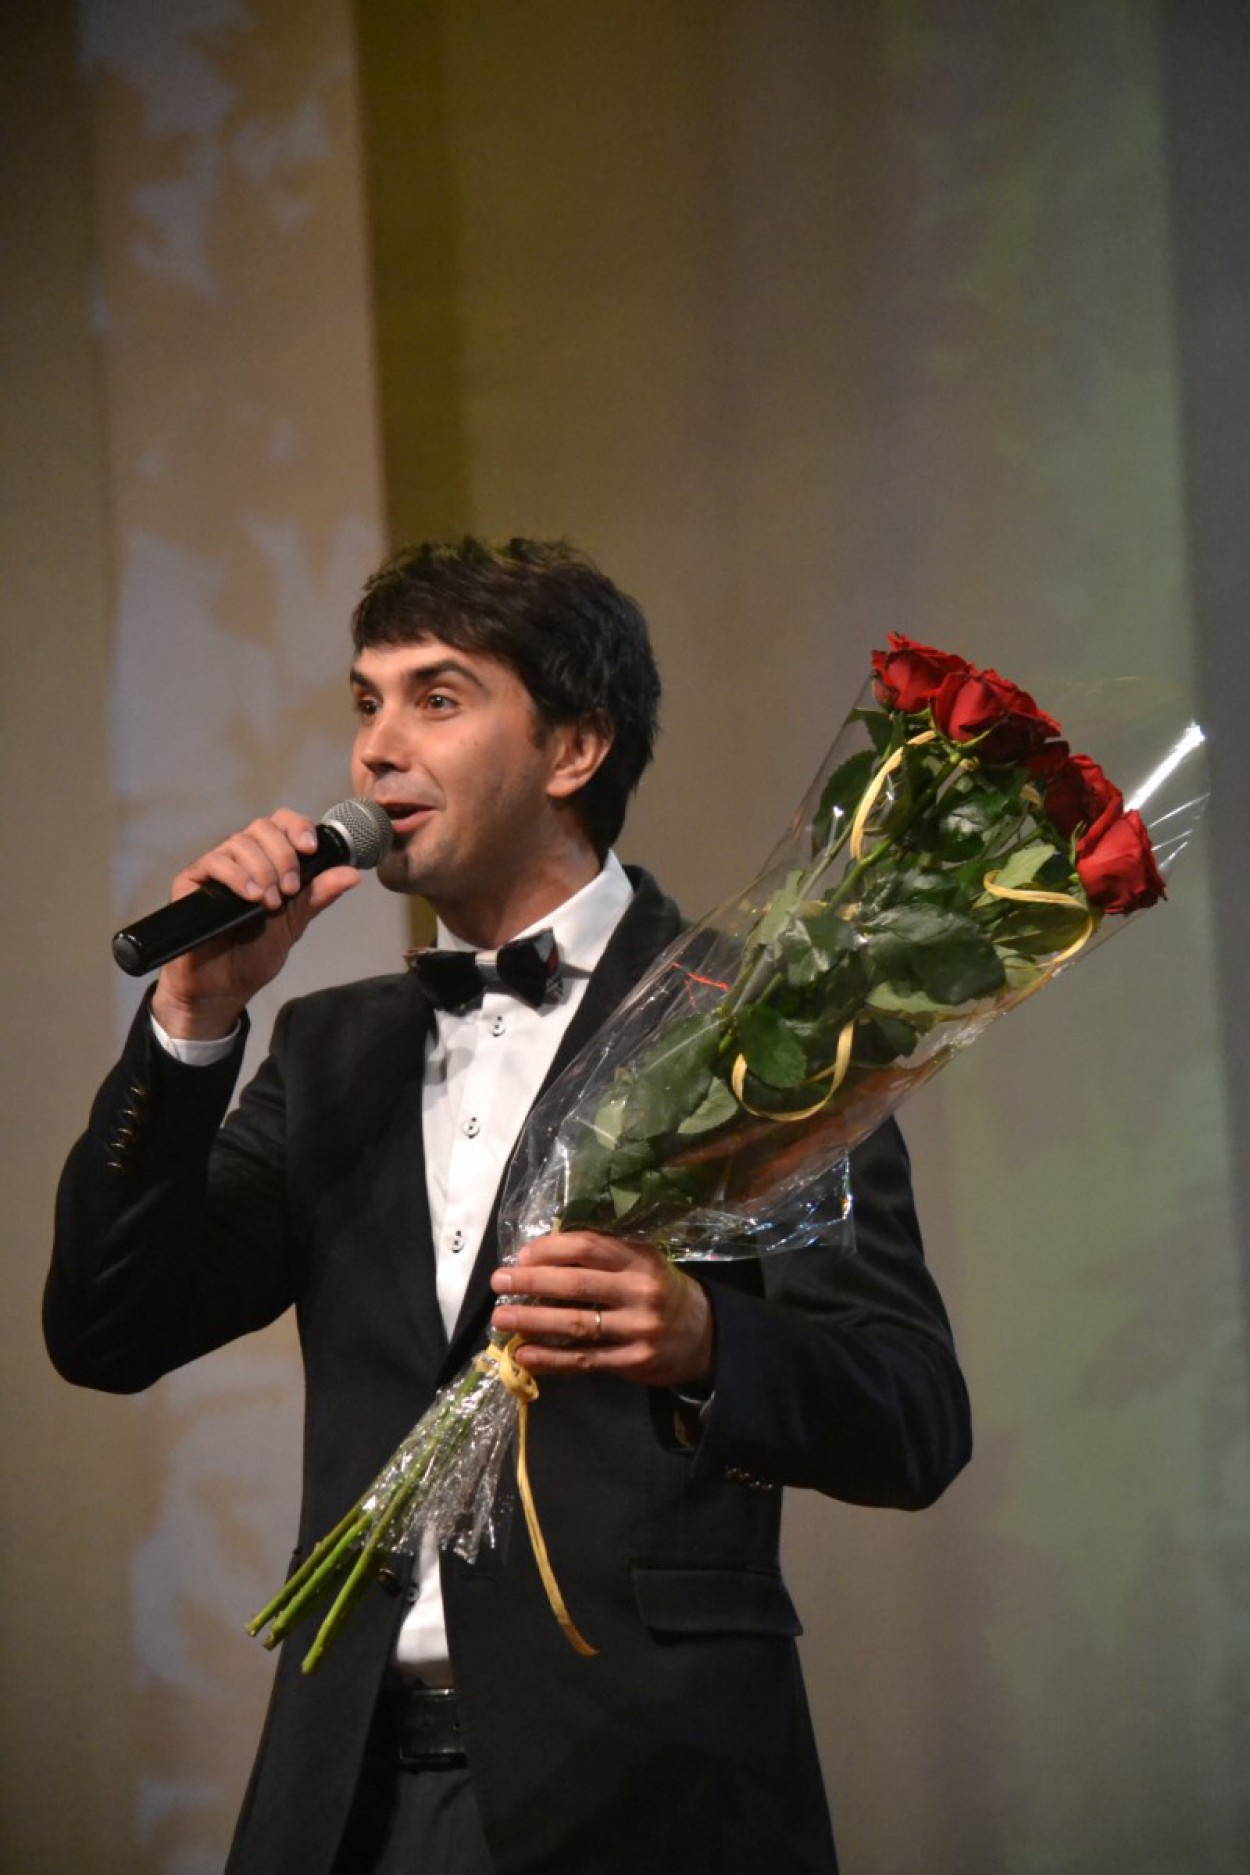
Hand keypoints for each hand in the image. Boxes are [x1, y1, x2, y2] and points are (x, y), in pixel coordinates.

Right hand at [150, 809, 359, 1039]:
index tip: (311, 849)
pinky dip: (237, 876)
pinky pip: (214, 861)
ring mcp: (216, 867)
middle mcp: (242, 858)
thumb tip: (352, 874)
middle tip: (291, 890)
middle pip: (262, 827)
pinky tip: (251, 896)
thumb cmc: (256, 952)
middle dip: (283, 856)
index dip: (298, 827)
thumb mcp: (296, 920)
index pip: (281, 823)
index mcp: (269, 860)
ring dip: (263, 869)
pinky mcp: (191, 881)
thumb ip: (319, 894)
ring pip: (239, 842)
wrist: (225, 986)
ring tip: (270, 902)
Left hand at [490, 1231, 714, 1390]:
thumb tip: (541, 1253)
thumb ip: (604, 1257)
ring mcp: (638, 1329)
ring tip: (501, 1318)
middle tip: (499, 1282)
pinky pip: (585, 1360)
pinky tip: (524, 1355)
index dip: (551, 1249)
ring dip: (533, 1320)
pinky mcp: (633, 1361)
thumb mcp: (642, 1263)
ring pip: (576, 1324)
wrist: (703, 1335)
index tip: (521, 1255)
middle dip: (532, 1281)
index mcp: (640, 1259)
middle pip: (577, 1284)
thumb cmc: (659, 1290)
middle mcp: (641, 1291)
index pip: (589, 1247)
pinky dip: (551, 1358)